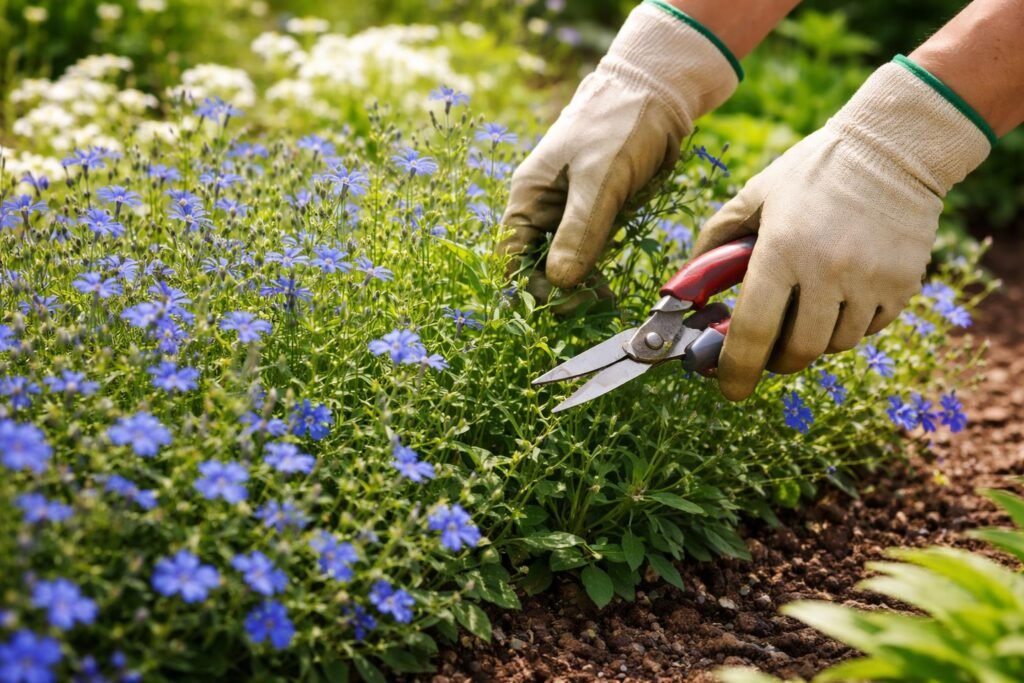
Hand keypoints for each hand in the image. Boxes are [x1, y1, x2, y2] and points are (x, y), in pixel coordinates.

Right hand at [499, 1, 738, 302]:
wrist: (656, 94)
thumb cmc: (618, 126)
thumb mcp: (599, 180)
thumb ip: (579, 231)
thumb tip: (559, 282)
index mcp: (529, 197)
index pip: (511, 256)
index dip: (526, 286)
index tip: (555, 307)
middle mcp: (544, 209)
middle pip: (536, 265)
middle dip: (555, 292)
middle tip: (584, 310)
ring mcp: (571, 213)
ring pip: (564, 263)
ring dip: (577, 287)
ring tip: (601, 304)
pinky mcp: (598, 215)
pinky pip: (589, 253)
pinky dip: (595, 274)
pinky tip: (608, 291)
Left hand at [693, 61, 990, 399]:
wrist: (894, 146)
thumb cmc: (812, 172)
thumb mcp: (754, 196)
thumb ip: (714, 244)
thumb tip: (683, 289)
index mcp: (782, 249)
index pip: (754, 331)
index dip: (736, 369)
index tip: (729, 388)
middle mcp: (828, 270)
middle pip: (797, 352)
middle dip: (775, 360)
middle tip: (766, 349)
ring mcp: (871, 280)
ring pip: (834, 345)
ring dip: (813, 340)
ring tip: (806, 308)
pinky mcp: (903, 285)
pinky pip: (868, 330)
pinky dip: (848, 325)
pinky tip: (841, 295)